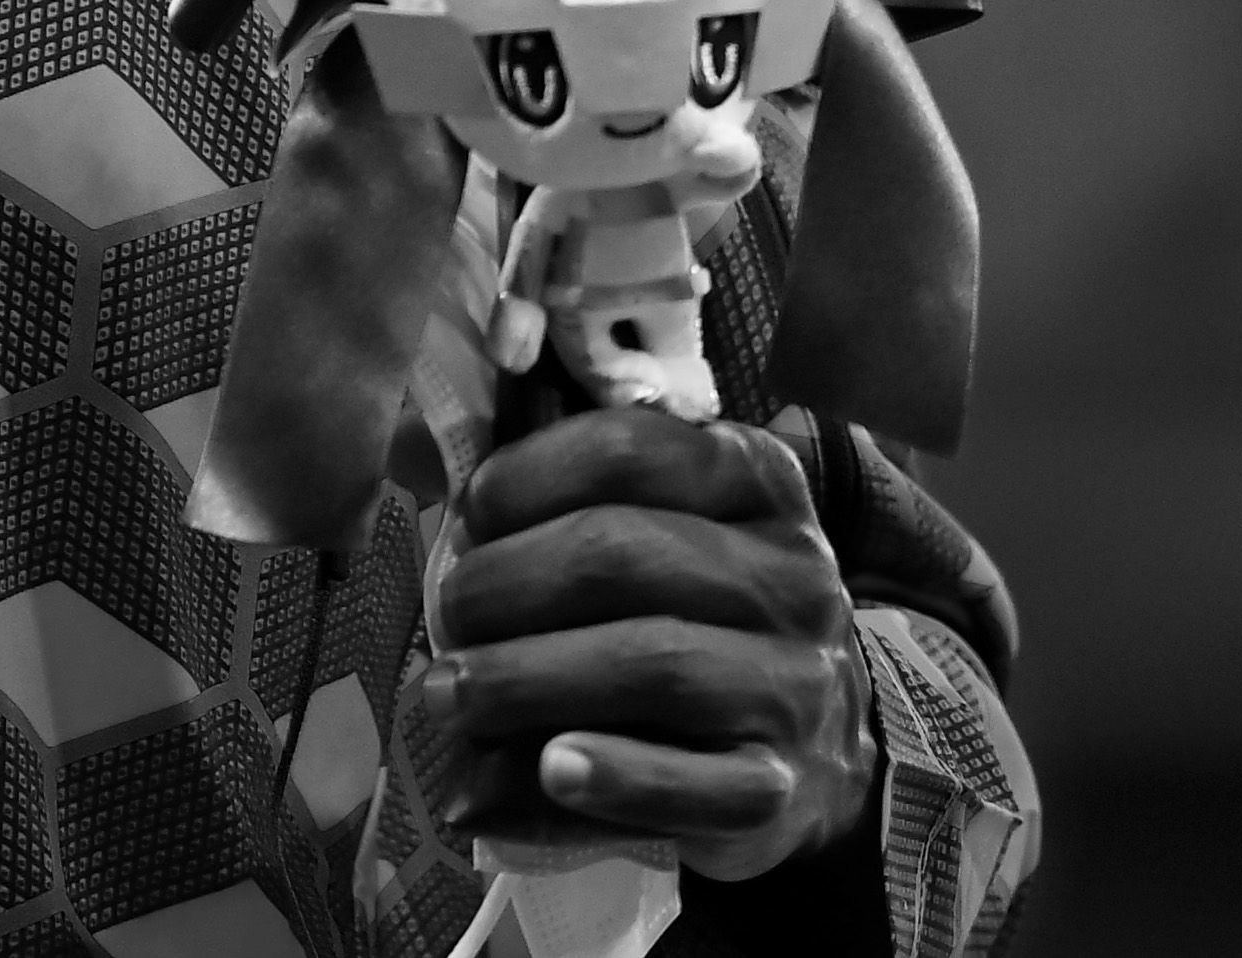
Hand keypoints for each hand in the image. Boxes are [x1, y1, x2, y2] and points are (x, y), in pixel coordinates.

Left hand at [411, 404, 878, 882]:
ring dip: (525, 679)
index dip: (525, 478)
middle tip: (448, 620)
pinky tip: (549, 769)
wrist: (817, 752)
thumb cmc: (705, 618)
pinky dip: (613, 777)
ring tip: (452, 695)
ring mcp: (795, 686)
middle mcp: (791, 576)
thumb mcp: (673, 529)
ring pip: (652, 662)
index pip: (630, 449)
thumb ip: (575, 496)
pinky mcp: (781, 792)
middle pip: (622, 555)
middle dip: (505, 584)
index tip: (470, 518)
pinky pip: (693, 784)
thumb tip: (425, 475)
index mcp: (757, 483)